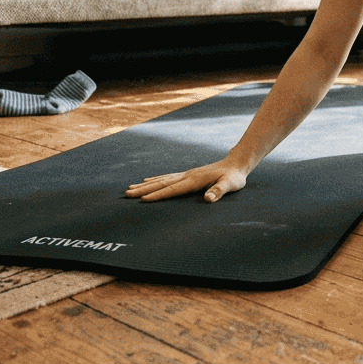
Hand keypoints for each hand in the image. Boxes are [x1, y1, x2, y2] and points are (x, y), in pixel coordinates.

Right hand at [125, 160, 248, 202]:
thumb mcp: (231, 185)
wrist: (236, 164)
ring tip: (130, 189)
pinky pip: (166, 178)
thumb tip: (207, 198)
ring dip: (145, 185)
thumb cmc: (234, 177)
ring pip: (161, 180)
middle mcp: (186, 176)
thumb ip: (219, 191)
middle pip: (161, 183)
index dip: (158, 195)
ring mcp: (186, 174)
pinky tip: (146, 181)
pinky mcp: (187, 175)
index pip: (172, 189)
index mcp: (194, 180)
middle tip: (127, 194)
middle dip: (143, 190)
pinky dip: (154, 180)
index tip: (143, 199)